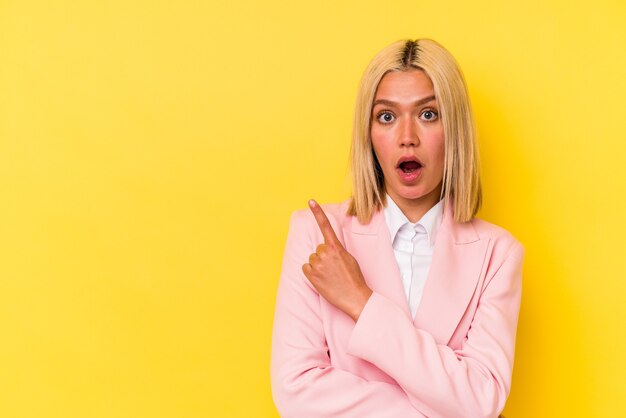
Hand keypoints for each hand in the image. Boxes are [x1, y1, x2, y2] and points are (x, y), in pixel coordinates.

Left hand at [302, 199, 372, 321]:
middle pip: (318, 248)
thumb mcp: (349, 258)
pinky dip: (311, 273)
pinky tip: (322, 279)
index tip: (310, 201)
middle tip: (334, 268)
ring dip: (318, 265)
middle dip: (323, 257)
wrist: (354, 297)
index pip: (325, 226)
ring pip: (312, 258)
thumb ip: (336, 251)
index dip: (317, 212)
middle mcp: (325, 253)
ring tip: (330, 275)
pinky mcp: (311, 275)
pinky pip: (306, 268)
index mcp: (336, 247)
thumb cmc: (354, 278)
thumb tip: (325, 249)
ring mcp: (317, 264)